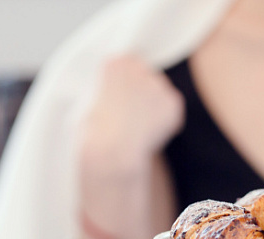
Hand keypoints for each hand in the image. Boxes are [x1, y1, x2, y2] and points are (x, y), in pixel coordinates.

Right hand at [77, 55, 184, 238]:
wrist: (113, 151)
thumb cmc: (94, 132)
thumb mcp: (90, 100)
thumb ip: (109, 86)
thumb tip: (121, 90)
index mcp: (114, 63)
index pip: (128, 65)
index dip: (126, 85)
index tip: (121, 100)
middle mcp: (138, 67)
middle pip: (147, 75)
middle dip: (143, 92)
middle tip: (132, 116)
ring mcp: (158, 83)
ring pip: (161, 92)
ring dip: (154, 106)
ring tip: (138, 127)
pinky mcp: (173, 101)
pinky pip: (172, 109)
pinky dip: (166, 120)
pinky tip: (150, 132)